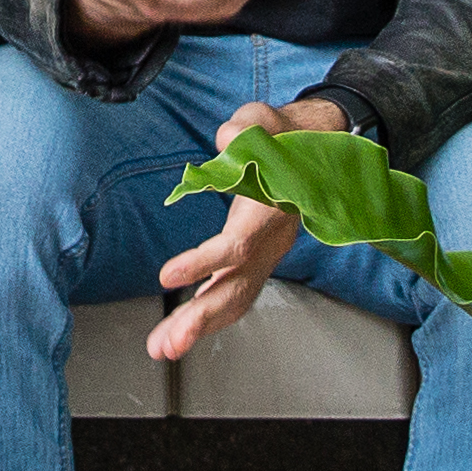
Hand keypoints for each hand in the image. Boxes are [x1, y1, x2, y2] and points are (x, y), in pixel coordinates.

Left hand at [148, 96, 349, 362]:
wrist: (309, 155)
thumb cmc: (280, 139)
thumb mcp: (264, 122)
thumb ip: (246, 129)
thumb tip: (224, 140)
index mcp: (270, 213)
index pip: (237, 246)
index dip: (203, 262)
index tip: (167, 276)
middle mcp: (270, 244)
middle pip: (236, 289)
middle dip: (201, 319)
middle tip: (168, 343)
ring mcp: (265, 258)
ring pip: (233, 301)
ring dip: (198, 328)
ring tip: (162, 348)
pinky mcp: (255, 264)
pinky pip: (231, 297)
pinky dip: (205, 318)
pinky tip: (177, 336)